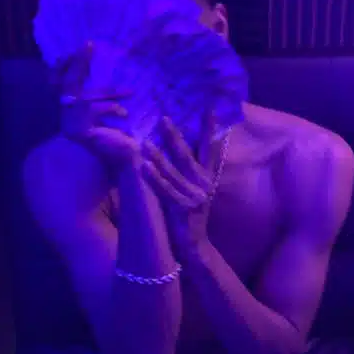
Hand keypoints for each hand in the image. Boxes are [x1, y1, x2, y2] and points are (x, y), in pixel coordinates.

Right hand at [54, 42, 136, 168]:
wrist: (123, 165)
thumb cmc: (120, 140)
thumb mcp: (111, 113)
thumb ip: (104, 96)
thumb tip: (108, 71)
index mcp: (72, 111)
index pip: (61, 82)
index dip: (68, 64)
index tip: (83, 47)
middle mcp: (66, 117)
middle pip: (67, 83)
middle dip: (77, 63)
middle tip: (88, 44)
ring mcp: (70, 125)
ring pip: (85, 97)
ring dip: (109, 93)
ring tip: (130, 93)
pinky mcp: (80, 132)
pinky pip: (92, 109)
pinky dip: (111, 108)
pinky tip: (124, 115)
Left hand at [141, 115, 220, 254]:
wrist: (193, 246)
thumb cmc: (188, 216)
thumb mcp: (193, 191)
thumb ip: (189, 171)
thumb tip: (179, 147)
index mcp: (207, 179)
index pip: (210, 148)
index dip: (210, 129)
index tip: (210, 108)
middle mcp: (203, 186)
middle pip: (187, 156)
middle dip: (175, 136)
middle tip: (162, 118)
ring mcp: (194, 197)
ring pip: (173, 172)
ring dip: (159, 156)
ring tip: (144, 142)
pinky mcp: (182, 209)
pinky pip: (166, 190)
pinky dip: (154, 177)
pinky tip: (143, 165)